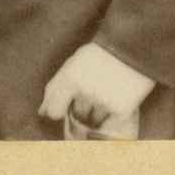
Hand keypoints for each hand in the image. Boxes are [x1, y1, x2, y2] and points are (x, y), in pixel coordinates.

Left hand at [38, 42, 154, 128]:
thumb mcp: (72, 64)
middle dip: (81, 107)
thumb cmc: (98, 54)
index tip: (65, 105)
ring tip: (104, 95)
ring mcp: (104, 103)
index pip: (54, 111)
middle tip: (93, 91)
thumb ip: (54, 88)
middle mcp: (86, 93)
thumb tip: (42, 113)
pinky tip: (112, 103)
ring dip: (95, 115)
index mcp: (70, 79)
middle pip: (75, 115)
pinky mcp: (122, 111)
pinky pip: (108, 128)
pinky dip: (108, 120)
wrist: (132, 46)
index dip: (58, 109)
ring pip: (92, 123)